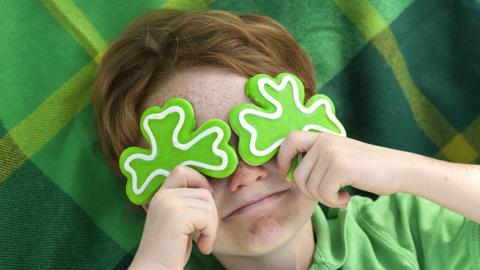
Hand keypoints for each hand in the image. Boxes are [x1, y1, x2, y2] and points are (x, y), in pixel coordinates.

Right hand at [129, 166, 217, 269]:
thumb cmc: (170, 252)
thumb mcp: (178, 221)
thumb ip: (186, 203)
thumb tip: (210, 189)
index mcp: (160, 195)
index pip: (182, 170)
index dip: (200, 181)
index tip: (204, 207)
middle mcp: (162, 196)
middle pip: (203, 191)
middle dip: (211, 213)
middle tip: (204, 234)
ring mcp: (168, 204)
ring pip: (208, 203)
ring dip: (211, 226)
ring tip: (201, 242)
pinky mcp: (176, 216)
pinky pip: (208, 217)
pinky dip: (210, 234)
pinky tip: (202, 248)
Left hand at [277, 131, 411, 207]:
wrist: (399, 169)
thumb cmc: (367, 168)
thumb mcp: (338, 156)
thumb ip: (317, 160)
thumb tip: (289, 175)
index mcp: (322, 137)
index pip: (290, 140)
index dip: (282, 158)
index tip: (286, 173)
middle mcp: (324, 141)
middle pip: (298, 175)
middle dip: (310, 192)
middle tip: (328, 194)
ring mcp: (331, 152)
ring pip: (309, 187)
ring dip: (325, 199)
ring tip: (340, 195)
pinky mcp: (340, 166)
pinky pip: (323, 193)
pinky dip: (334, 202)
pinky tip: (346, 198)